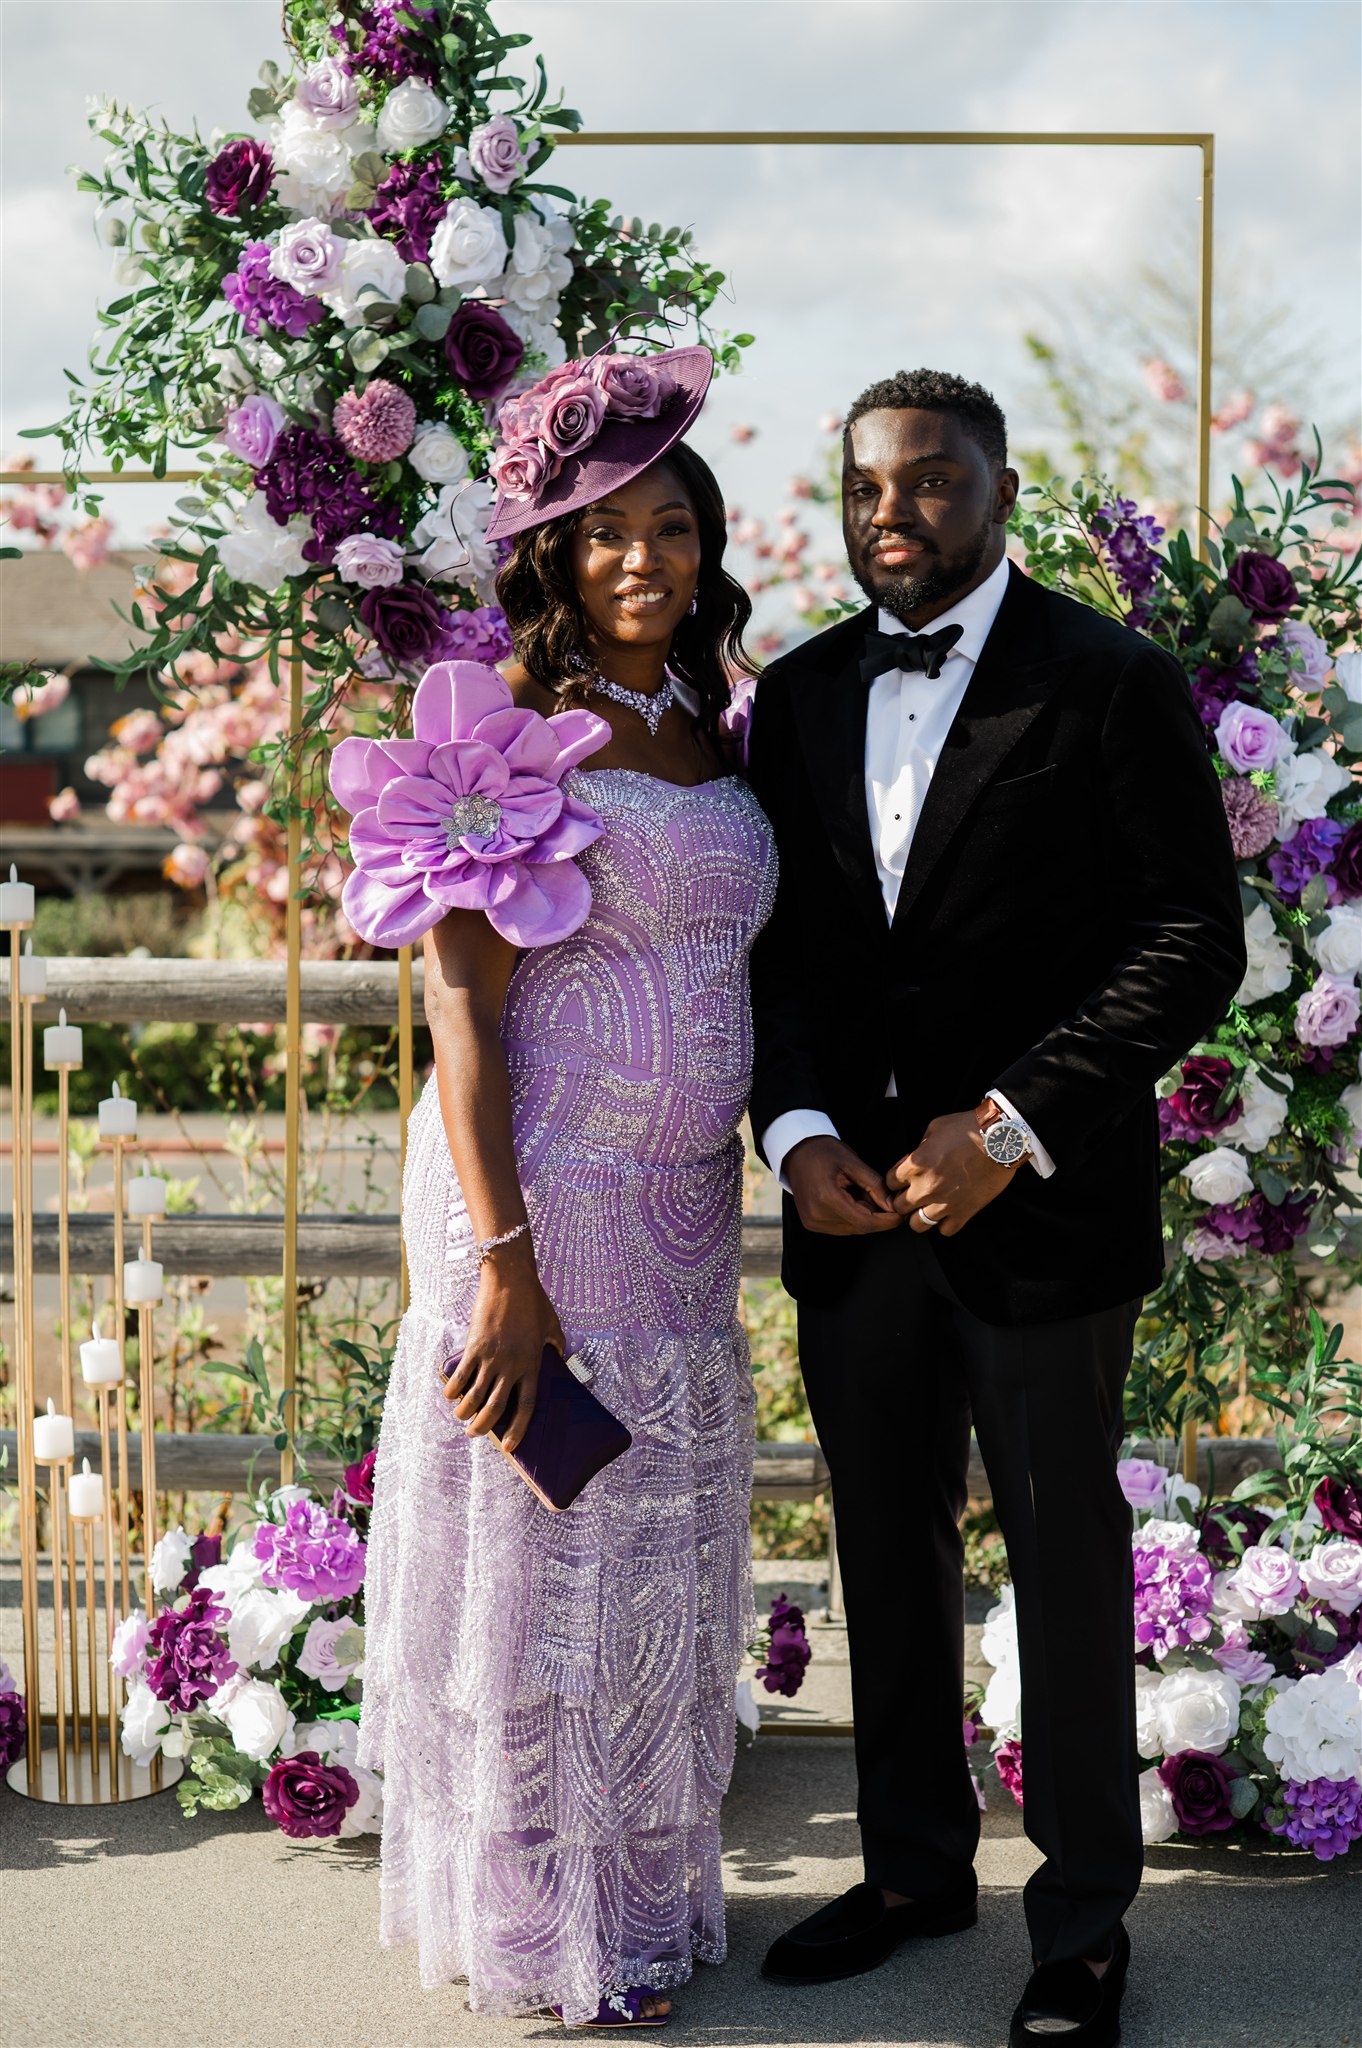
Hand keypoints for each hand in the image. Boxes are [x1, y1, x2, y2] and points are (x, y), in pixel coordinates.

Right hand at [442, 1240, 564, 1450]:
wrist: (510, 1280)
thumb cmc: (534, 1301)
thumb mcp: (553, 1325)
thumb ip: (556, 1344)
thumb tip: (561, 1355)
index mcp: (532, 1364)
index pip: (527, 1406)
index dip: (519, 1429)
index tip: (511, 1447)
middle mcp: (512, 1366)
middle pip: (496, 1408)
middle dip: (483, 1427)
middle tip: (474, 1434)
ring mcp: (492, 1358)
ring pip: (475, 1396)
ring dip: (465, 1413)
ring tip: (460, 1418)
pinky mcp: (474, 1347)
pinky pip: (460, 1376)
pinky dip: (452, 1390)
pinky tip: (450, 1396)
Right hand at [785, 1135, 901, 1237]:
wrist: (796, 1152)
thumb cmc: (824, 1152)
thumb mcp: (853, 1163)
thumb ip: (875, 1186)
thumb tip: (893, 1206)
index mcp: (827, 1198)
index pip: (865, 1222)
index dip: (886, 1221)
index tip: (901, 1214)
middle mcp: (817, 1215)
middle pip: (859, 1227)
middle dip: (877, 1217)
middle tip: (884, 1198)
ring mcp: (812, 1222)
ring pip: (851, 1229)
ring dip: (865, 1217)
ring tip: (862, 1193)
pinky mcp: (811, 1223)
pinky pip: (841, 1227)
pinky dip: (852, 1217)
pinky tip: (851, 1199)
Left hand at [887, 1111, 1016, 1236]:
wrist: (1000, 1139)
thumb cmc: (969, 1129)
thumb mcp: (935, 1128)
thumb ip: (920, 1147)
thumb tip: (915, 1158)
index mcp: (915, 1165)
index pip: (890, 1182)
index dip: (897, 1180)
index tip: (904, 1178)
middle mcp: (926, 1187)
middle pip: (900, 1206)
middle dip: (904, 1199)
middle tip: (914, 1193)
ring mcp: (944, 1203)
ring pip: (917, 1225)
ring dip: (920, 1215)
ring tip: (928, 1206)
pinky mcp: (964, 1212)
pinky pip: (945, 1230)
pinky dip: (944, 1224)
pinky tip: (948, 1212)